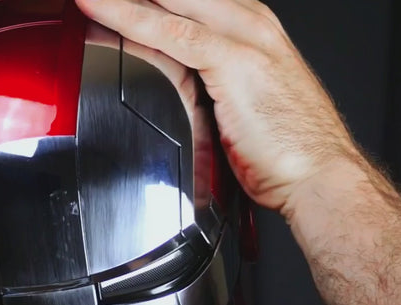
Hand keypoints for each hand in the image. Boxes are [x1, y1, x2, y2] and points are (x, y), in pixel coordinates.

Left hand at [75, 0, 362, 214]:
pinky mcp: (234, 62)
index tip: (113, 2)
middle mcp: (248, 24)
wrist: (318, 176)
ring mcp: (243, 38)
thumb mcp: (242, 106)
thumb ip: (209, 85)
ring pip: (169, 1)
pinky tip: (97, 7)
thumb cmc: (287, 151)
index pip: (188, 0)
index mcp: (250, 32)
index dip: (148, 0)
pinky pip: (169, 31)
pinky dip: (128, 17)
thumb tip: (181, 87)